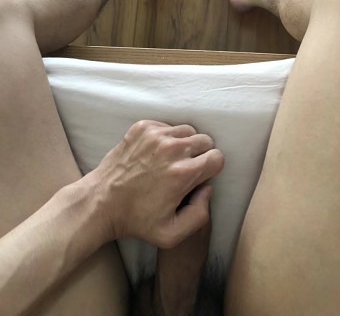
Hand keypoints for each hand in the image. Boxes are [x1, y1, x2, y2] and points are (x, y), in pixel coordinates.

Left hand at [89, 120, 223, 248]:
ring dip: (185, 143)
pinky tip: (155, 154)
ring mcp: (156, 135)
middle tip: (186, 168)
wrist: (100, 202)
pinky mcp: (142, 127)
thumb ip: (200, 215)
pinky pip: (167, 126)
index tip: (199, 177)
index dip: (211, 169)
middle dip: (201, 155)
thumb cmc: (136, 220)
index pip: (218, 157)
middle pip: (206, 140)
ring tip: (172, 159)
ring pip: (188, 130)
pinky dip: (167, 136)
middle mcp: (172, 149)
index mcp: (183, 173)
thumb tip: (208, 188)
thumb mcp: (172, 234)